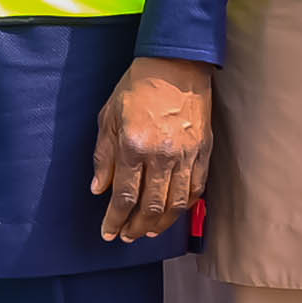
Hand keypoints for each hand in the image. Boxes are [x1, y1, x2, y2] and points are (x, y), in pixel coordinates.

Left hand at [89, 57, 215, 245]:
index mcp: (134, 147)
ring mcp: (186, 156)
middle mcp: (162, 156)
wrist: (176, 66)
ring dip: (160, 224)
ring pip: (175, 204)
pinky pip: (196, 189)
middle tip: (127, 237)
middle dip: (136, 227)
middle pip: (150, 207)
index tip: (108, 233)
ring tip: (148, 232)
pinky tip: (173, 213)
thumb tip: (98, 189)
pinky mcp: (203, 152)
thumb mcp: (108, 117)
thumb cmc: (137, 88)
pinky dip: (184, 207)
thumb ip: (103, 156)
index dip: (115, 220)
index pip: (123, 196)